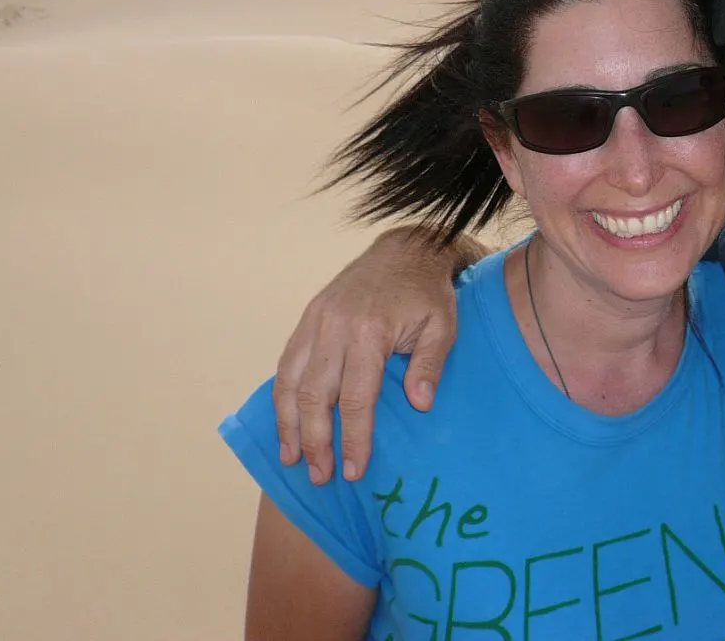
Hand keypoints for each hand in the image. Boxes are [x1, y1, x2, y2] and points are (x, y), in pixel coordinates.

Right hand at [273, 225, 476, 483]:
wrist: (406, 249)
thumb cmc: (427, 294)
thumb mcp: (443, 326)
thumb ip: (430, 365)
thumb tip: (420, 405)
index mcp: (370, 332)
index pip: (355, 399)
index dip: (352, 438)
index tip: (353, 470)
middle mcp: (335, 327)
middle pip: (314, 396)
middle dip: (315, 442)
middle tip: (320, 476)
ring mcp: (316, 320)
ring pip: (290, 381)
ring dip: (288, 424)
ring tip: (292, 458)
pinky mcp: (308, 316)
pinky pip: (287, 362)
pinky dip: (282, 395)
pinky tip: (285, 421)